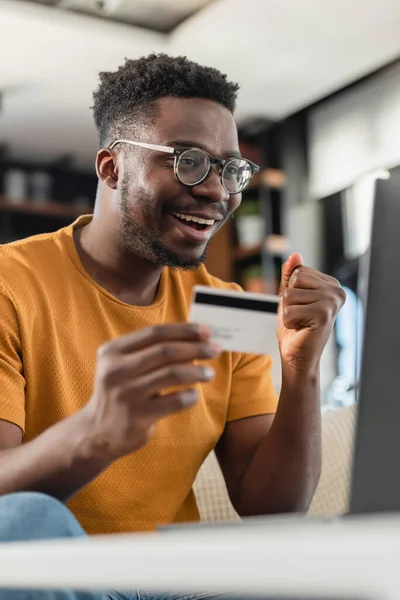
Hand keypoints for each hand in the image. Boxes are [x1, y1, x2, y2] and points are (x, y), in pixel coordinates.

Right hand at [83, 323, 219, 459]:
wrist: (96, 433)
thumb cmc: (120, 392)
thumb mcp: (123, 366)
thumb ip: (150, 351)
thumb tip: (195, 338)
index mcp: (113, 351)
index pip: (155, 333)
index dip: (184, 330)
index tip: (206, 331)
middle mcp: (116, 370)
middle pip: (165, 351)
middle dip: (196, 348)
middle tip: (215, 350)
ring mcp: (126, 393)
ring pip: (172, 374)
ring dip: (197, 371)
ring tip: (210, 374)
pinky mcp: (137, 416)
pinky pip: (174, 401)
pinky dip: (190, 396)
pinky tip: (194, 395)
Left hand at [277, 253, 345, 372]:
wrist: (298, 357)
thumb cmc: (294, 327)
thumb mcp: (289, 297)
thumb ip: (291, 276)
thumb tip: (294, 255)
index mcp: (331, 284)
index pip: (299, 271)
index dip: (291, 290)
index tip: (301, 306)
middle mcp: (336, 290)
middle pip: (295, 280)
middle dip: (288, 300)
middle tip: (300, 316)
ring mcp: (332, 302)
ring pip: (290, 295)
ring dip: (288, 311)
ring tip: (300, 322)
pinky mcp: (324, 314)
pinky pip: (289, 310)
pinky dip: (288, 322)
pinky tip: (301, 329)